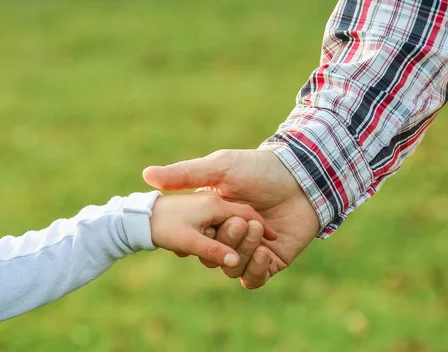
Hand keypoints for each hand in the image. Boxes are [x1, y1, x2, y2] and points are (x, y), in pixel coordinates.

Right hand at [143, 149, 319, 288]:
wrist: (301, 178)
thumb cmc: (259, 169)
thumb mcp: (220, 168)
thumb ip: (185, 174)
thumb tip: (145, 175)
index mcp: (215, 218)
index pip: (195, 241)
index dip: (195, 241)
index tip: (200, 231)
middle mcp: (231, 236)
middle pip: (213, 258)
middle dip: (224, 242)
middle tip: (239, 221)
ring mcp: (251, 249)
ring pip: (233, 269)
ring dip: (242, 252)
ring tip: (256, 230)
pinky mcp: (273, 261)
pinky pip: (255, 278)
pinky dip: (256, 270)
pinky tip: (264, 251)